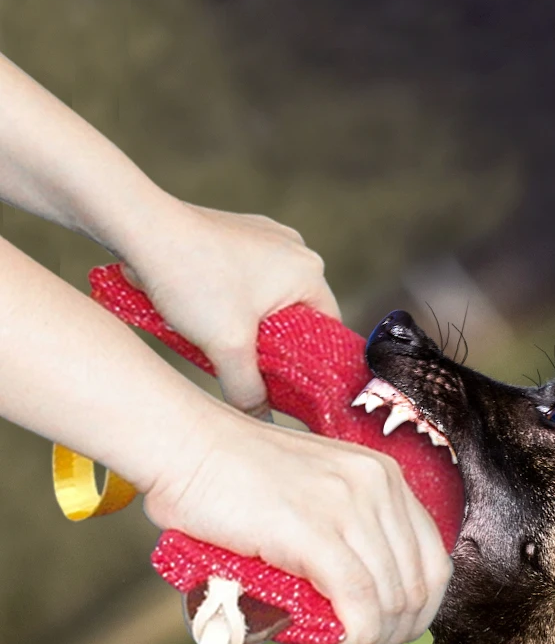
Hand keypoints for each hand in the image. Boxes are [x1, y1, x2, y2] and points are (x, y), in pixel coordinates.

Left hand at [116, 200, 339, 418]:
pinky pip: (245, 276)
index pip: (326, 329)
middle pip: (296, 314)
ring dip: (245, 320)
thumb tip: (261, 418)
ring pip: (267, 297)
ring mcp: (265, 236)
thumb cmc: (191, 276)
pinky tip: (200, 307)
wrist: (139, 225)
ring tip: (216, 334)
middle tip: (244, 362)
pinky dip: (228, 296)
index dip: (308, 360)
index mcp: (309, 270)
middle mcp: (295, 248)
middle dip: (270, 341)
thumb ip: (248, 389)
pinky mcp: (237, 231)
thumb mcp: (226, 346)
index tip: (285, 380)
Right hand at [144, 406, 452, 643]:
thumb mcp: (309, 502)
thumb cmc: (229, 479)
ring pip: (392, 602)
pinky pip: (360, 605)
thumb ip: (340, 542)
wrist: (182, 446)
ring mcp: (352, 506)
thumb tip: (353, 614)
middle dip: (390, 637)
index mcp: (384, 478)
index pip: (433, 561)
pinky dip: (350, 643)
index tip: (378, 635)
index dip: (413, 612)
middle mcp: (380, 486)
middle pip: (419, 587)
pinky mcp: (318, 531)